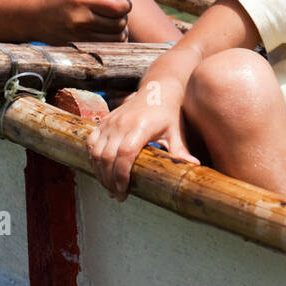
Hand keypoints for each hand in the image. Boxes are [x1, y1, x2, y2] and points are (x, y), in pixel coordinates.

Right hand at [35, 0, 132, 42]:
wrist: (34, 17)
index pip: (116, 6)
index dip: (125, 4)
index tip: (121, 1)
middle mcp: (81, 19)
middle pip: (119, 23)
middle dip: (123, 16)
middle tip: (115, 11)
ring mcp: (80, 35)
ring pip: (117, 37)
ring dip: (120, 29)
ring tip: (112, 22)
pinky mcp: (80, 46)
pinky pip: (108, 46)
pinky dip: (113, 40)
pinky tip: (107, 32)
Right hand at [86, 82, 198, 200]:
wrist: (157, 90)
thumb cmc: (168, 113)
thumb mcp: (176, 132)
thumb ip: (180, 151)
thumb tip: (194, 166)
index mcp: (141, 127)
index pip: (125, 154)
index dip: (121, 174)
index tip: (123, 190)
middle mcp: (122, 124)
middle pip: (107, 156)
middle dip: (109, 180)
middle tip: (117, 195)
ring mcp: (111, 122)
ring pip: (96, 152)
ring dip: (100, 172)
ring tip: (109, 187)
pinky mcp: (104, 121)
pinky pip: (91, 142)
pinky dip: (92, 158)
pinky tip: (100, 170)